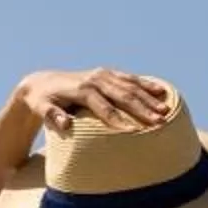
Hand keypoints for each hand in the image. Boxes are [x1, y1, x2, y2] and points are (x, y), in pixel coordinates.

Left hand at [16, 67, 174, 133]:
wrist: (41, 83)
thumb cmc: (42, 101)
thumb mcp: (41, 109)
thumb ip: (52, 116)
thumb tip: (65, 123)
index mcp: (82, 89)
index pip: (104, 107)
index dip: (119, 120)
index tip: (134, 133)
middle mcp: (95, 79)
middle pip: (123, 95)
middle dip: (142, 109)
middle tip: (159, 122)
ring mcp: (103, 74)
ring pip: (130, 85)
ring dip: (149, 98)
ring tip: (166, 110)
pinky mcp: (108, 74)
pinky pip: (131, 79)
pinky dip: (146, 85)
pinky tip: (162, 91)